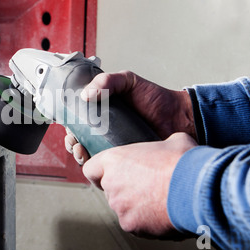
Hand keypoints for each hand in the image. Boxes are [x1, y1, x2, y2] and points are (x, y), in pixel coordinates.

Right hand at [64, 71, 195, 164]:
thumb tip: (86, 95)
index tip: (69, 129)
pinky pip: (108, 167)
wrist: (180, 117)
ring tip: (83, 152)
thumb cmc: (156, 98)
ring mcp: (114, 147)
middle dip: (72, 144)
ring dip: (80, 156)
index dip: (70, 127)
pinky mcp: (126, 161)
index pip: (78, 122)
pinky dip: (98, 168)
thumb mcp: (128, 81)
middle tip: (76, 143)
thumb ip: (108, 81)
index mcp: (102, 113)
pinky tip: (98, 162)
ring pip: (90, 156)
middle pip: (80, 141)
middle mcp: (105, 131)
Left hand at [83, 133, 196, 237]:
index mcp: (115, 160)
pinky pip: (136, 224)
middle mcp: (112, 184)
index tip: (110, 175)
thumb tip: (169, 148)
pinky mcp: (131, 225)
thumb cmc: (184, 162)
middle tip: (149, 186)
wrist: (197, 188)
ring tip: (161, 199)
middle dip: (127, 189)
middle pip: (111, 190)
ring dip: (138, 206)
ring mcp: (120, 206)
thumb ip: (160, 146)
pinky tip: (164, 213)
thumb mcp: (173, 141)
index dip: (100, 172)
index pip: (91, 169)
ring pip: (124, 208)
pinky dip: (148, 222)